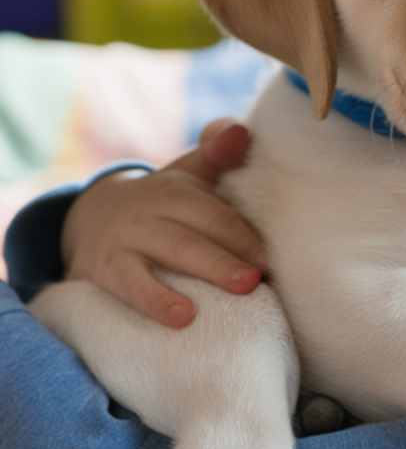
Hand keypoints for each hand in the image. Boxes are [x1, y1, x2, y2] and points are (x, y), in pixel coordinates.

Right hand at [62, 119, 267, 327]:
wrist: (91, 216)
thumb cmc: (162, 203)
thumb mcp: (187, 174)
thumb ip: (216, 154)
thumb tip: (239, 130)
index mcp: (175, 190)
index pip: (215, 214)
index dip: (245, 237)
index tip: (271, 262)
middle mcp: (149, 211)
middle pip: (195, 235)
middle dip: (229, 257)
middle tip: (258, 279)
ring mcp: (125, 239)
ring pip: (170, 254)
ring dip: (206, 272)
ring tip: (239, 291)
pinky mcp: (103, 269)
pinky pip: (130, 286)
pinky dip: (155, 301)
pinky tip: (182, 318)